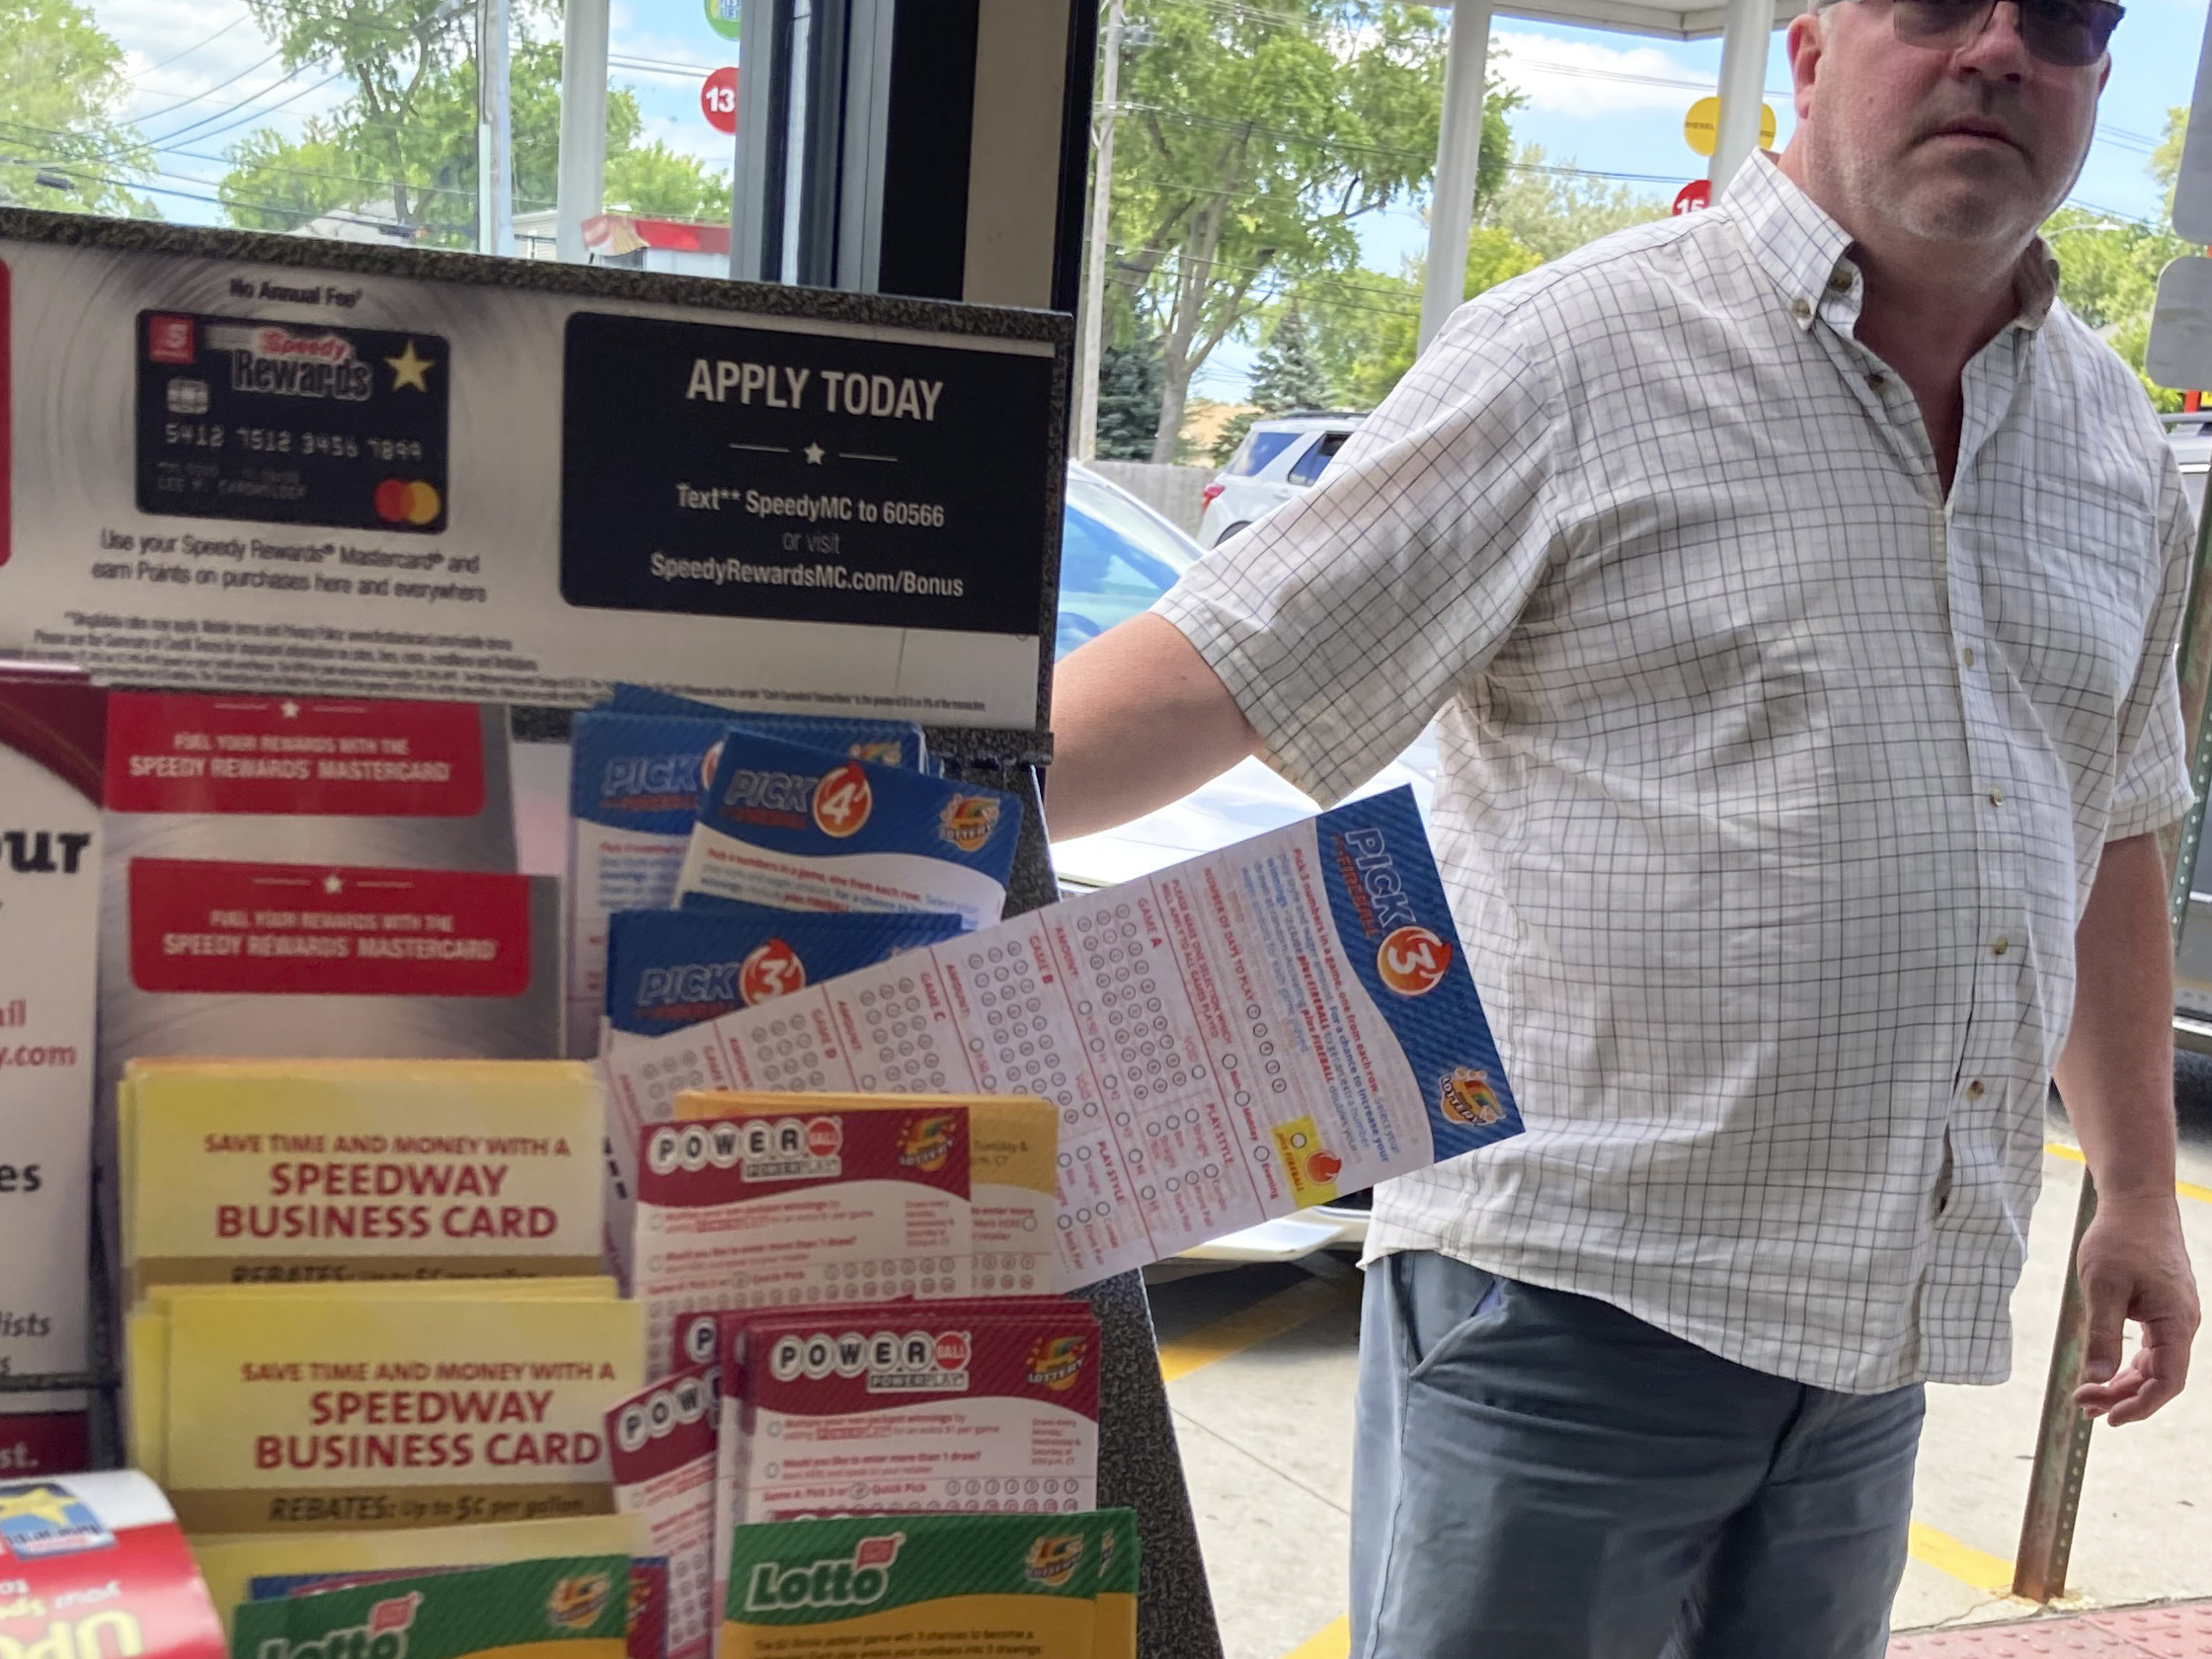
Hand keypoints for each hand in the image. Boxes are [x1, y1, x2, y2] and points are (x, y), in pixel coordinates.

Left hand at [2072, 1194, 2200, 1425]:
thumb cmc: (2119, 1240)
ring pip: (2155, 1365)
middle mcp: (2182, 1324)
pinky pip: (2151, 1348)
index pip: (2167, 1381)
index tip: (2108, 1417)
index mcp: (2176, 1322)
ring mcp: (2174, 1317)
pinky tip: (2105, 1374)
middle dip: (2124, 1396)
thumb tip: (2097, 1380)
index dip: (2140, 1405)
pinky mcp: (2163, 1309)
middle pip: (2160, 1378)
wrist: (2136, 1203)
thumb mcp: (2103, 1288)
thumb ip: (2102, 1335)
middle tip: (2083, 1405)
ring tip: (2088, 1398)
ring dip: (2124, 1384)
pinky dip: (2128, 1364)